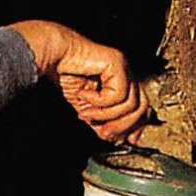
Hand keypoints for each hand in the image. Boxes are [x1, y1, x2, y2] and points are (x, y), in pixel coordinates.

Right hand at [10, 20, 152, 142]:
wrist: (54, 55)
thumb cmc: (67, 74)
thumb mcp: (87, 107)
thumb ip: (101, 121)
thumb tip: (113, 138)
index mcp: (122, 82)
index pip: (141, 108)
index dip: (137, 126)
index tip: (128, 141)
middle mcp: (126, 73)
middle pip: (142, 108)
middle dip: (124, 126)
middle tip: (103, 134)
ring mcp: (124, 67)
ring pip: (130, 105)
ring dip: (106, 115)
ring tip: (86, 113)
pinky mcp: (118, 63)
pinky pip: (117, 94)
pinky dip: (99, 101)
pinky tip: (85, 94)